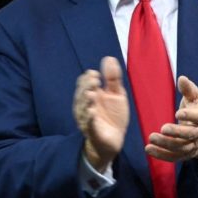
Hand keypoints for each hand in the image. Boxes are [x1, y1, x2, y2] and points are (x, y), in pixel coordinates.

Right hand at [73, 56, 128, 171]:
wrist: (114, 140)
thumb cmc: (113, 115)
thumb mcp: (116, 94)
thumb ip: (112, 77)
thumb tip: (109, 58)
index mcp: (91, 95)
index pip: (84, 83)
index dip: (89, 78)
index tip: (96, 74)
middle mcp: (85, 106)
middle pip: (81, 93)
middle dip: (87, 87)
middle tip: (95, 81)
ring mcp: (87, 118)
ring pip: (82, 108)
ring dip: (86, 101)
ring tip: (91, 94)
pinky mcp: (92, 131)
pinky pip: (88, 124)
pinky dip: (89, 118)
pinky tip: (92, 112)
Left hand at [145, 76, 197, 161]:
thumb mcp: (197, 98)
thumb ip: (189, 89)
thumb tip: (182, 78)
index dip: (190, 116)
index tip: (178, 113)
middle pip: (190, 135)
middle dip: (177, 132)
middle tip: (163, 128)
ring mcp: (194, 146)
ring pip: (181, 147)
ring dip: (166, 144)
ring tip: (151, 138)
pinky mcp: (185, 155)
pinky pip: (174, 157)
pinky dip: (161, 155)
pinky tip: (148, 149)